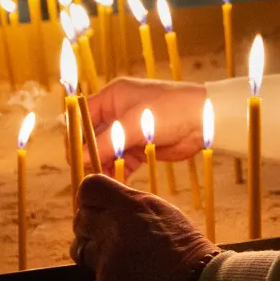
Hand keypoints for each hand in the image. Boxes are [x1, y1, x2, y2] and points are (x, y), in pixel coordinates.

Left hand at [73, 175, 218, 280]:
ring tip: (122, 265)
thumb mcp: (165, 215)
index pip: (91, 188)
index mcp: (132, 206)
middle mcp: (114, 229)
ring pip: (80, 252)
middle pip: (80, 220)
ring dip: (96, 258)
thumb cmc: (189, 252)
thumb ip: (134, 210)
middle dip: (90, 229)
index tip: (96, 208)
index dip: (90, 199)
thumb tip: (113, 208)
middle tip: (109, 240)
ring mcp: (106, 261)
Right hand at [86, 78, 206, 174]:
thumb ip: (106, 142)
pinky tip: (116, 184)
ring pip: (107, 151)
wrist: (205, 119)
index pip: (83, 116)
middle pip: (93, 137)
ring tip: (101, 182)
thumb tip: (80, 158)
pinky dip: (119, 172)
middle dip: (90, 155)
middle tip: (88, 174)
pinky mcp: (141, 146)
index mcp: (112, 96)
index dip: (76, 136)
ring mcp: (129, 130)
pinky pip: (123, 161)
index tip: (74, 157)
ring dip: (103, 166)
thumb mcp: (132, 125)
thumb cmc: (168, 110)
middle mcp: (118, 112)